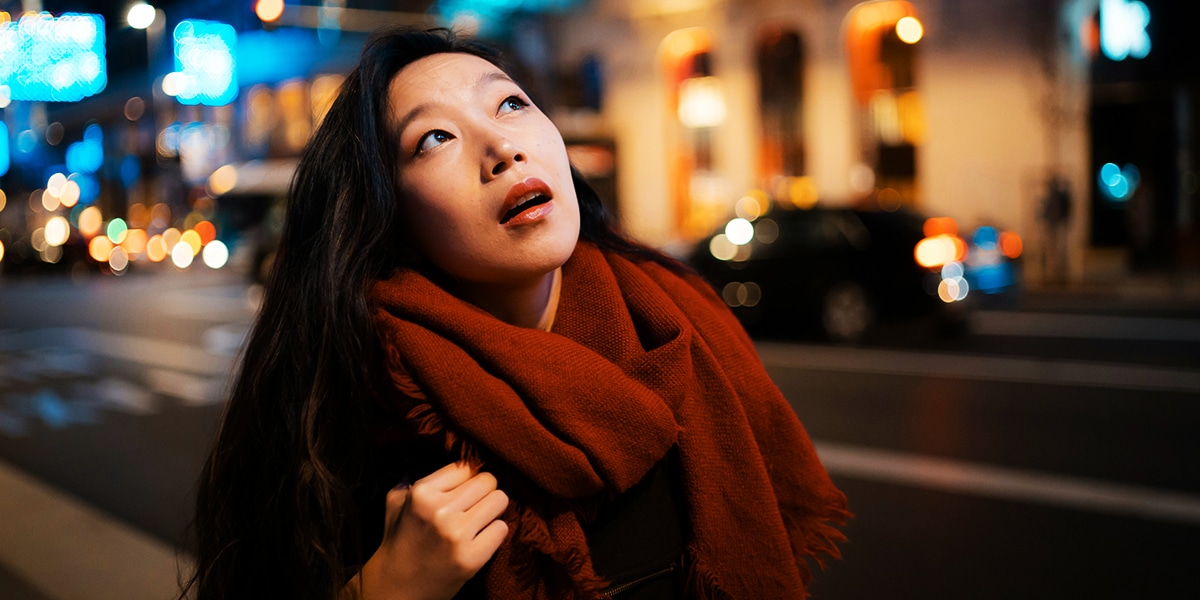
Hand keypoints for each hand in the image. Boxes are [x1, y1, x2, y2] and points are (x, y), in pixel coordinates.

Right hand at [349, 462, 509, 599]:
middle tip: (474, 506)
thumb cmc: (399, 542)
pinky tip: (480, 539)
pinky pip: (502, 528)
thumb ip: (414, 480)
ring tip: (478, 521)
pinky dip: (494, 533)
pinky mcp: (472, 557)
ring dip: (492, 510)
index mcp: (422, 493)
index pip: (466, 468)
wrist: (397, 588)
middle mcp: (440, 510)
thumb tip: (445, 465)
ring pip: (500, 500)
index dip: (467, 479)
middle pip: (488, 481)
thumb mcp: (397, 504)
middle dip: (483, 492)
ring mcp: (457, 535)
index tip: (462, 492)